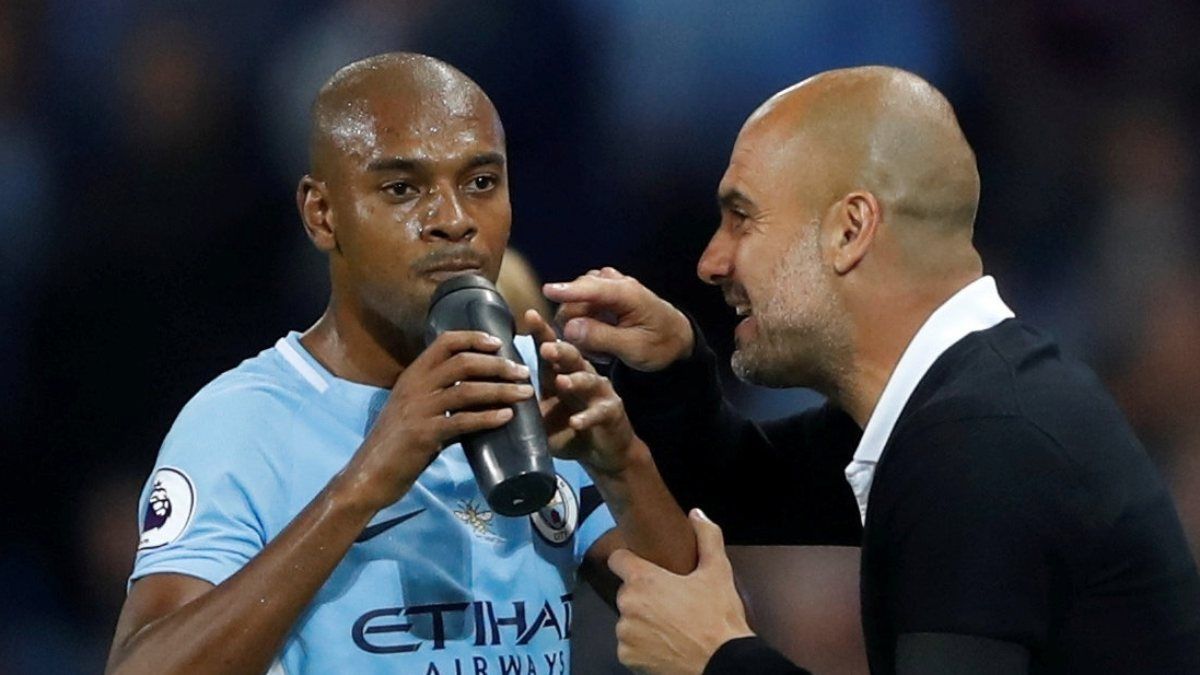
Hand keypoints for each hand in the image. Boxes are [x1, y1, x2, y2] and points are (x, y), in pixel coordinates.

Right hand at [344, 330, 534, 508]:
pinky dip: (488, 417)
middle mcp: (414, 387)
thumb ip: (440, 399)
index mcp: (412, 376)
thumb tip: (478, 394)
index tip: (499, 343)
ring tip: (524, 393)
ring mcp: (419, 410)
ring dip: (501, 389)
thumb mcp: (414, 411)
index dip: (474, 338)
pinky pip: (462, 421)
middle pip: (463, 362)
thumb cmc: (396, 445)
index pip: (444, 342)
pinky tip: (507, 417)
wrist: (369, 475)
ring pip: (467, 389)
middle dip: (498, 365)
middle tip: (523, 371)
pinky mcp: (425, 435)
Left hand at [525, 309, 637, 475]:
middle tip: (546, 347)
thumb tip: (485, 398)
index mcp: (559, 372)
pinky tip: (575, 422)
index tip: (529, 315)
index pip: (549, 348)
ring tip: (561, 381)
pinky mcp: (611, 412)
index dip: (541, 332)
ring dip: (575, 380)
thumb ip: (521, 405)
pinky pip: (599, 412)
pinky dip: (587, 417)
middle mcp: (581, 375)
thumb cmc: (567, 429)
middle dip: (559, 350)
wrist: (601, 450)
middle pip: (571, 357)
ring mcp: (598, 392)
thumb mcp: (540, 416)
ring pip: (589, 380)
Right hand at [543, 267, 693, 371]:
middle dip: (576, 325)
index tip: (547, 291)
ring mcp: (608, 287)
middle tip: (596, 353)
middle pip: (576, 299)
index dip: (568, 290)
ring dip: (581, 328)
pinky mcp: (602, 294)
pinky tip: (600, 341)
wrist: (675, 338)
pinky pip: (580, 307)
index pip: (592, 288)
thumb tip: (569, 328)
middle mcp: (615, 283)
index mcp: (627, 294)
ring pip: (575, 304)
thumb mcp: (634, 348)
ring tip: (603, 349)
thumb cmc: (660, 344)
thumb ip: (601, 337)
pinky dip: (585, 325)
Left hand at [609, 509, 753, 674]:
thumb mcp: (718, 572)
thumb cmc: (718, 619)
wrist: (722, 663)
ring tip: (670, 626)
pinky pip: (629, 644)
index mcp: (644, 581)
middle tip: (670, 602)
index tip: (642, 566)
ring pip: (628, 619)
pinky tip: (665, 643)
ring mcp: (625, 633)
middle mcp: (628, 605)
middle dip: (644, 595)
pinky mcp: (627, 656)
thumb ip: (707, 537)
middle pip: (628, 592)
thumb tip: (697, 515)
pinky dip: (642, 644)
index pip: (618, 559)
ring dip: (643, 621)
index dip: (630, 559)